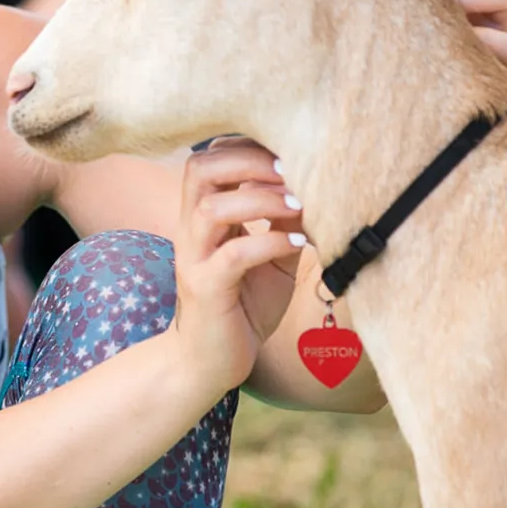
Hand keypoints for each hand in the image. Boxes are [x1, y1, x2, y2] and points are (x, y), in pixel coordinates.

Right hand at [173, 138, 306, 394]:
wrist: (208, 362)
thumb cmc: (241, 307)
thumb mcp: (270, 258)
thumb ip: (284, 224)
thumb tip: (317, 189)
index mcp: (201, 216)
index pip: (209, 158)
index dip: (245, 145)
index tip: (289, 147)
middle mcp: (189, 229)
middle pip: (199, 169)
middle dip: (248, 160)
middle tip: (292, 169)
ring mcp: (194, 258)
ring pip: (212, 208)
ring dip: (260, 199)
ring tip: (299, 204)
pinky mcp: (205, 289)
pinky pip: (233, 255)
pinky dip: (267, 243)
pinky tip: (297, 245)